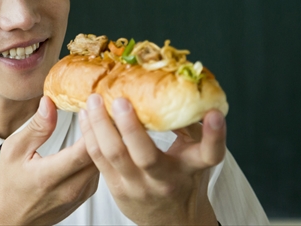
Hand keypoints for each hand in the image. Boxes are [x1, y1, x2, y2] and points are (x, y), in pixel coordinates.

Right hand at [0, 96, 99, 224]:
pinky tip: (98, 140)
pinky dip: (100, 154)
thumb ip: (36, 128)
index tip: (94, 107)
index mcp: (49, 176)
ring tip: (106, 120)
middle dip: (105, 131)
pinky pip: (99, 172)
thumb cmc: (9, 185)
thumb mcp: (14, 150)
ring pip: (103, 164)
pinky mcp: (84, 197)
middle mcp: (69, 189)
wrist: (11, 219)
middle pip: (100, 157)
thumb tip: (49, 103)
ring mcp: (79, 195)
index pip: (84, 151)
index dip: (93, 127)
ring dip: (105, 142)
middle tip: (107, 107)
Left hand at [79, 94, 224, 224]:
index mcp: (190, 168)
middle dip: (130, 127)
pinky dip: (90, 133)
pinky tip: (86, 114)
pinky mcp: (115, 186)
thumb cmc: (182, 179)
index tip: (215, 114)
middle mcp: (164, 180)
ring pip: (114, 155)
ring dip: (100, 125)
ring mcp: (137, 185)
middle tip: (120, 100)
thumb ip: (189, 125)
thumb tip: (183, 88)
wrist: (170, 221)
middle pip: (147, 156)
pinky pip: (97, 158)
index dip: (214, 135)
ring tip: (94, 101)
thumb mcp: (193, 154)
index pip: (209, 154)